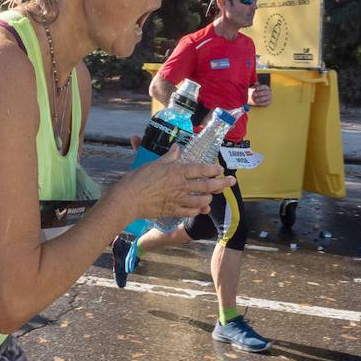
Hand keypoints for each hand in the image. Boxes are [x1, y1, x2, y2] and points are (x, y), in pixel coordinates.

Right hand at [112, 144, 235, 222]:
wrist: (129, 199)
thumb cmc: (138, 179)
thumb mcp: (154, 163)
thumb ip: (168, 157)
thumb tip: (177, 148)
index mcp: (177, 171)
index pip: (200, 169)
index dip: (213, 169)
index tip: (220, 169)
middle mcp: (181, 186)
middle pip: (206, 185)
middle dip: (221, 183)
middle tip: (231, 182)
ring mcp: (178, 200)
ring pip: (201, 201)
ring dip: (209, 198)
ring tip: (213, 197)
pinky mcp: (173, 211)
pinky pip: (190, 212)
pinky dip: (198, 211)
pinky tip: (201, 209)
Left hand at [248, 83, 271, 106]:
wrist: (260, 97)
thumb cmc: (258, 91)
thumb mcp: (257, 87)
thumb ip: (256, 85)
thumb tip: (255, 83)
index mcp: (266, 87)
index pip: (264, 87)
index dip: (260, 87)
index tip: (256, 88)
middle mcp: (269, 92)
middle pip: (265, 92)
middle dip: (259, 93)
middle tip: (254, 94)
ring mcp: (269, 97)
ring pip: (265, 98)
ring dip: (260, 99)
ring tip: (255, 100)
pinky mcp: (269, 102)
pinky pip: (265, 103)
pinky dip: (261, 103)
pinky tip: (257, 103)